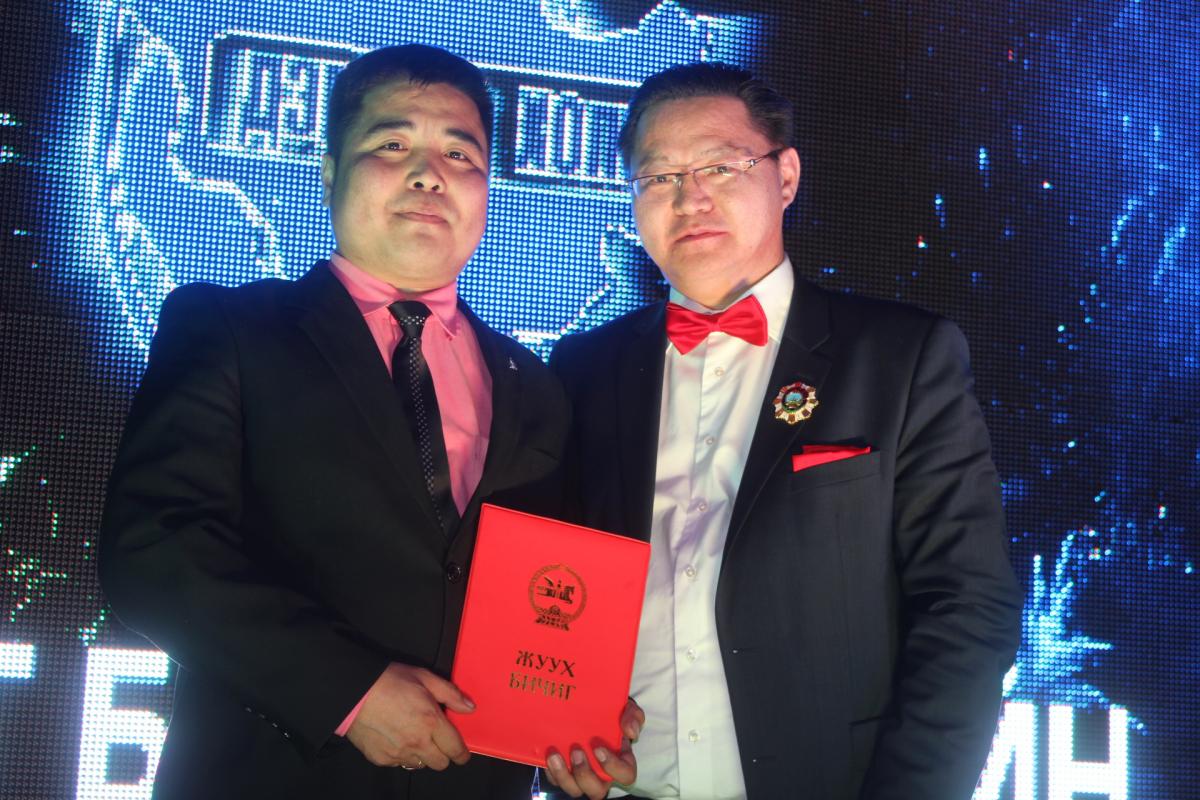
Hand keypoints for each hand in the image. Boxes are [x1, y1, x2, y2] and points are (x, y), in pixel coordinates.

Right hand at [346, 662, 472, 769]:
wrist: (353, 692)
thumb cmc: (389, 680)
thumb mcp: (425, 677)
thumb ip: (450, 694)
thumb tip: (470, 708)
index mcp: (431, 722)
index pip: (455, 749)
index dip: (462, 754)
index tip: (462, 754)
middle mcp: (417, 742)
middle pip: (440, 764)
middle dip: (443, 755)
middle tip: (437, 742)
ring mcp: (398, 753)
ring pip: (420, 765)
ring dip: (422, 755)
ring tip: (415, 737)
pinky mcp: (381, 758)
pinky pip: (399, 763)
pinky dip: (401, 755)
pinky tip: (396, 738)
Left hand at [543, 697, 643, 798]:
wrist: (591, 709)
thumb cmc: (612, 714)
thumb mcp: (627, 709)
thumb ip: (632, 716)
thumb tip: (630, 731)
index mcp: (621, 762)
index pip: (625, 775)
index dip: (613, 767)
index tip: (599, 748)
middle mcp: (602, 774)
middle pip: (596, 791)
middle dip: (584, 775)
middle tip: (576, 751)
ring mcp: (582, 775)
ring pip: (574, 790)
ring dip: (563, 776)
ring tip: (555, 755)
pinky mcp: (565, 772)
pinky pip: (556, 780)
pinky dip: (551, 771)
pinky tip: (548, 754)